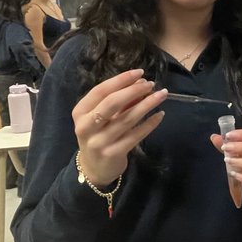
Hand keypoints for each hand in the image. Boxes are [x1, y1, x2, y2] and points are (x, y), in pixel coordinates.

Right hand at [73, 68, 165, 186]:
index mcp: (80, 112)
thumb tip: (141, 83)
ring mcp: (99, 142)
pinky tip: (160, 114)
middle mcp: (86, 126)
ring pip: (127, 118)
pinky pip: (136, 135)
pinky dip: (150, 123)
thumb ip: (119, 102)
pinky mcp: (113, 153)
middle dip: (134, 91)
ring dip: (147, 104)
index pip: (101, 91)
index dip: (121, 80)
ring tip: (162, 94)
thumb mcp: (102, 118)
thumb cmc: (98, 135)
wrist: (94, 168)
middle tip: (151, 84)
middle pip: (112, 103)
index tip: (139, 73)